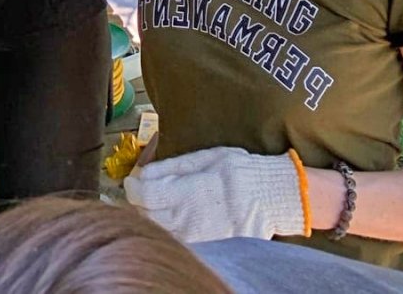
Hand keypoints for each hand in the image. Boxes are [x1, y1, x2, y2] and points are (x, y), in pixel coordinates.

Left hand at [123, 147, 305, 242]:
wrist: (270, 199)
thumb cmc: (238, 171)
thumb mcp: (204, 157)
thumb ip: (170, 168)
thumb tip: (142, 173)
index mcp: (185, 193)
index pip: (143, 194)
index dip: (132, 185)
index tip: (134, 179)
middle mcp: (185, 218)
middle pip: (144, 214)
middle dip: (139, 200)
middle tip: (146, 188)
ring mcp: (193, 236)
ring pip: (155, 228)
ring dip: (150, 214)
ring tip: (160, 201)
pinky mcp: (201, 245)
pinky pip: (172, 238)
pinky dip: (165, 228)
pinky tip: (174, 215)